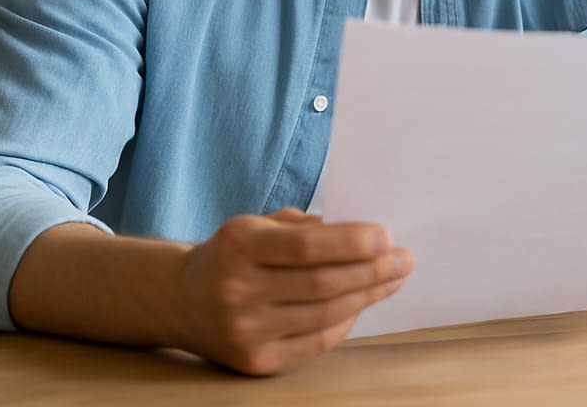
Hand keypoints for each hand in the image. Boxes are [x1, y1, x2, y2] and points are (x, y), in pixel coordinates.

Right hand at [175, 207, 411, 374]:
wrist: (182, 301)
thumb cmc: (233, 254)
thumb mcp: (256, 224)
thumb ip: (305, 227)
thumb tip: (363, 235)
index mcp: (238, 246)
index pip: (306, 247)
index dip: (351, 242)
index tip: (387, 235)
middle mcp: (237, 291)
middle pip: (321, 284)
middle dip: (371, 270)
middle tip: (404, 259)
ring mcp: (245, 331)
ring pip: (324, 315)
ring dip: (367, 296)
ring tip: (393, 279)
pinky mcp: (255, 362)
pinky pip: (315, 342)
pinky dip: (345, 321)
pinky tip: (362, 303)